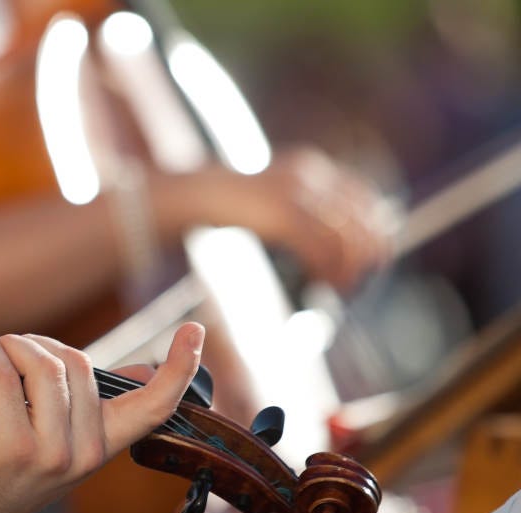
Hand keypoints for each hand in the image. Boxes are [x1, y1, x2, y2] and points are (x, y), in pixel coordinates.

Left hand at [0, 322, 203, 512]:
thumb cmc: (2, 474)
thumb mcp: (60, 447)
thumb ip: (97, 409)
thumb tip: (144, 372)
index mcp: (102, 450)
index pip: (154, 408)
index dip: (179, 368)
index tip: (195, 330)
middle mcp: (83, 455)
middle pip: (80, 365)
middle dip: (43, 345)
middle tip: (12, 351)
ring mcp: (49, 453)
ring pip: (46, 366)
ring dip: (15, 345)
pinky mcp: (9, 445)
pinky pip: (3, 374)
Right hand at [210, 148, 395, 291]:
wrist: (192, 194)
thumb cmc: (225, 205)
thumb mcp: (267, 198)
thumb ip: (296, 209)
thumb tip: (326, 245)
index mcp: (310, 168)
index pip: (364, 199)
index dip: (374, 231)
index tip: (368, 260)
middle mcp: (311, 176)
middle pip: (363, 220)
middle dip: (366, 257)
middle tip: (356, 283)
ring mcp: (298, 193)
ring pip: (347, 238)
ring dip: (349, 270)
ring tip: (339, 290)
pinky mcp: (284, 214)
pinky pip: (323, 249)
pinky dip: (329, 272)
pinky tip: (322, 285)